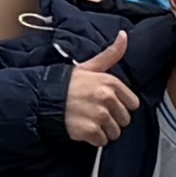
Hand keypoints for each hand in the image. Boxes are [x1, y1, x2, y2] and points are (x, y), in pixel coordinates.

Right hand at [58, 30, 138, 149]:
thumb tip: (124, 36)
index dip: (121, 106)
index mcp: (111, 83)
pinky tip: (83, 129)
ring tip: (89, 121)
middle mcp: (107, 98)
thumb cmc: (66, 83)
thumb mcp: (89, 66)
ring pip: (115, 132)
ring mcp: (99, 115)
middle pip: (124, 120)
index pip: (133, 104)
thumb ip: (110, 54)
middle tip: (96, 114)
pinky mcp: (89, 130)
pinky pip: (101, 141)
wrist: (42, 99)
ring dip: (104, 131)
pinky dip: (94, 139)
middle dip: (112, 120)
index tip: (107, 104)